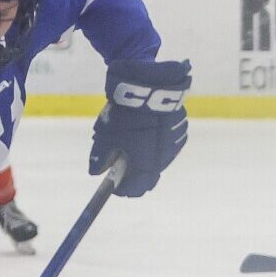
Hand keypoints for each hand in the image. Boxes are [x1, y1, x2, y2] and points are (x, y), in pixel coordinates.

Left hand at [93, 58, 190, 197]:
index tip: (114, 186)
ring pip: (159, 161)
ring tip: (133, 143)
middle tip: (122, 166)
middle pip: (149, 177)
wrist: (150, 87)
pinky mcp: (180, 132)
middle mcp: (163, 159)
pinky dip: (157, 145)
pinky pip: (167, 146)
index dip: (123, 189)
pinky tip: (148, 131)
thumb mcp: (106, 136)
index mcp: (146, 165)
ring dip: (147, 159)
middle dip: (135, 175)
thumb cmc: (125, 115)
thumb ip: (100, 157)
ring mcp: (174, 146)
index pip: (135, 189)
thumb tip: (95, 171)